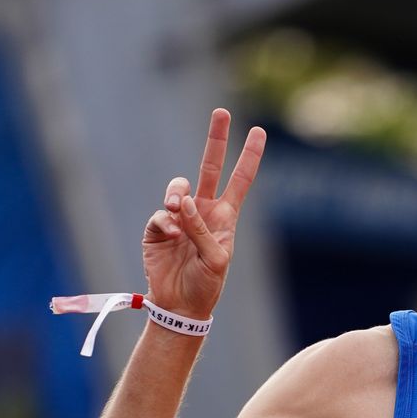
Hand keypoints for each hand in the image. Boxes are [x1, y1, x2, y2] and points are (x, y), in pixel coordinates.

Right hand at [142, 108, 265, 319]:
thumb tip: (185, 202)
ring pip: (178, 187)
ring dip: (177, 194)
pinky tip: (171, 236)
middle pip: (210, 167)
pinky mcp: (158, 227)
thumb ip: (202, 229)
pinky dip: (165, 222)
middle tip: (222, 112)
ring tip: (177, 209)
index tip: (259, 131)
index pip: (240, 181)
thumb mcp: (216, 260)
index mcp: (225, 217)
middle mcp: (203, 210)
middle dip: (216, 139)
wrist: (179, 305)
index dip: (249, 157)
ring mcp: (179, 216)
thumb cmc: (205, 284)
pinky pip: (160, 214)